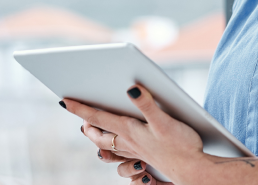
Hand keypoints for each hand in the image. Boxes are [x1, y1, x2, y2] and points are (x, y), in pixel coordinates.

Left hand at [63, 84, 207, 183]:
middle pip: (98, 134)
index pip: (97, 117)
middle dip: (86, 124)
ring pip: (109, 144)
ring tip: (91, 127)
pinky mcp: (145, 155)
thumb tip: (131, 88)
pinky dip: (114, 146)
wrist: (194, 170)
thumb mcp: (164, 122)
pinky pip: (122, 152)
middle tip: (77, 112)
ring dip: (97, 136)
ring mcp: (136, 151)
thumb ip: (147, 104)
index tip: (63, 101)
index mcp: (129, 131)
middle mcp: (128, 142)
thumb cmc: (181, 146)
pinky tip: (120, 143)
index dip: (79, 108)